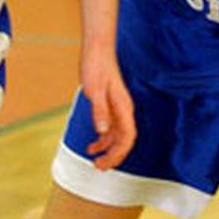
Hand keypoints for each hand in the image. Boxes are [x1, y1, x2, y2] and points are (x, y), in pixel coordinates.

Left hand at [80, 47, 135, 170]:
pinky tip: (92, 145)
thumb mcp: (94, 90)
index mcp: (123, 107)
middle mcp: (123, 110)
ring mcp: (117, 109)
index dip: (118, 154)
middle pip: (124, 140)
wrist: (97, 50)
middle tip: (99, 167)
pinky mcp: (109, 106)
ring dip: (107, 149)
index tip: (106, 164)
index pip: (127, 137)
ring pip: (117, 136)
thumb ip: (100, 111)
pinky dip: (102, 139)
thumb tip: (103, 131)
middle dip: (113, 156)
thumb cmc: (97, 67)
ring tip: (94, 160)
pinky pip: (110, 128)